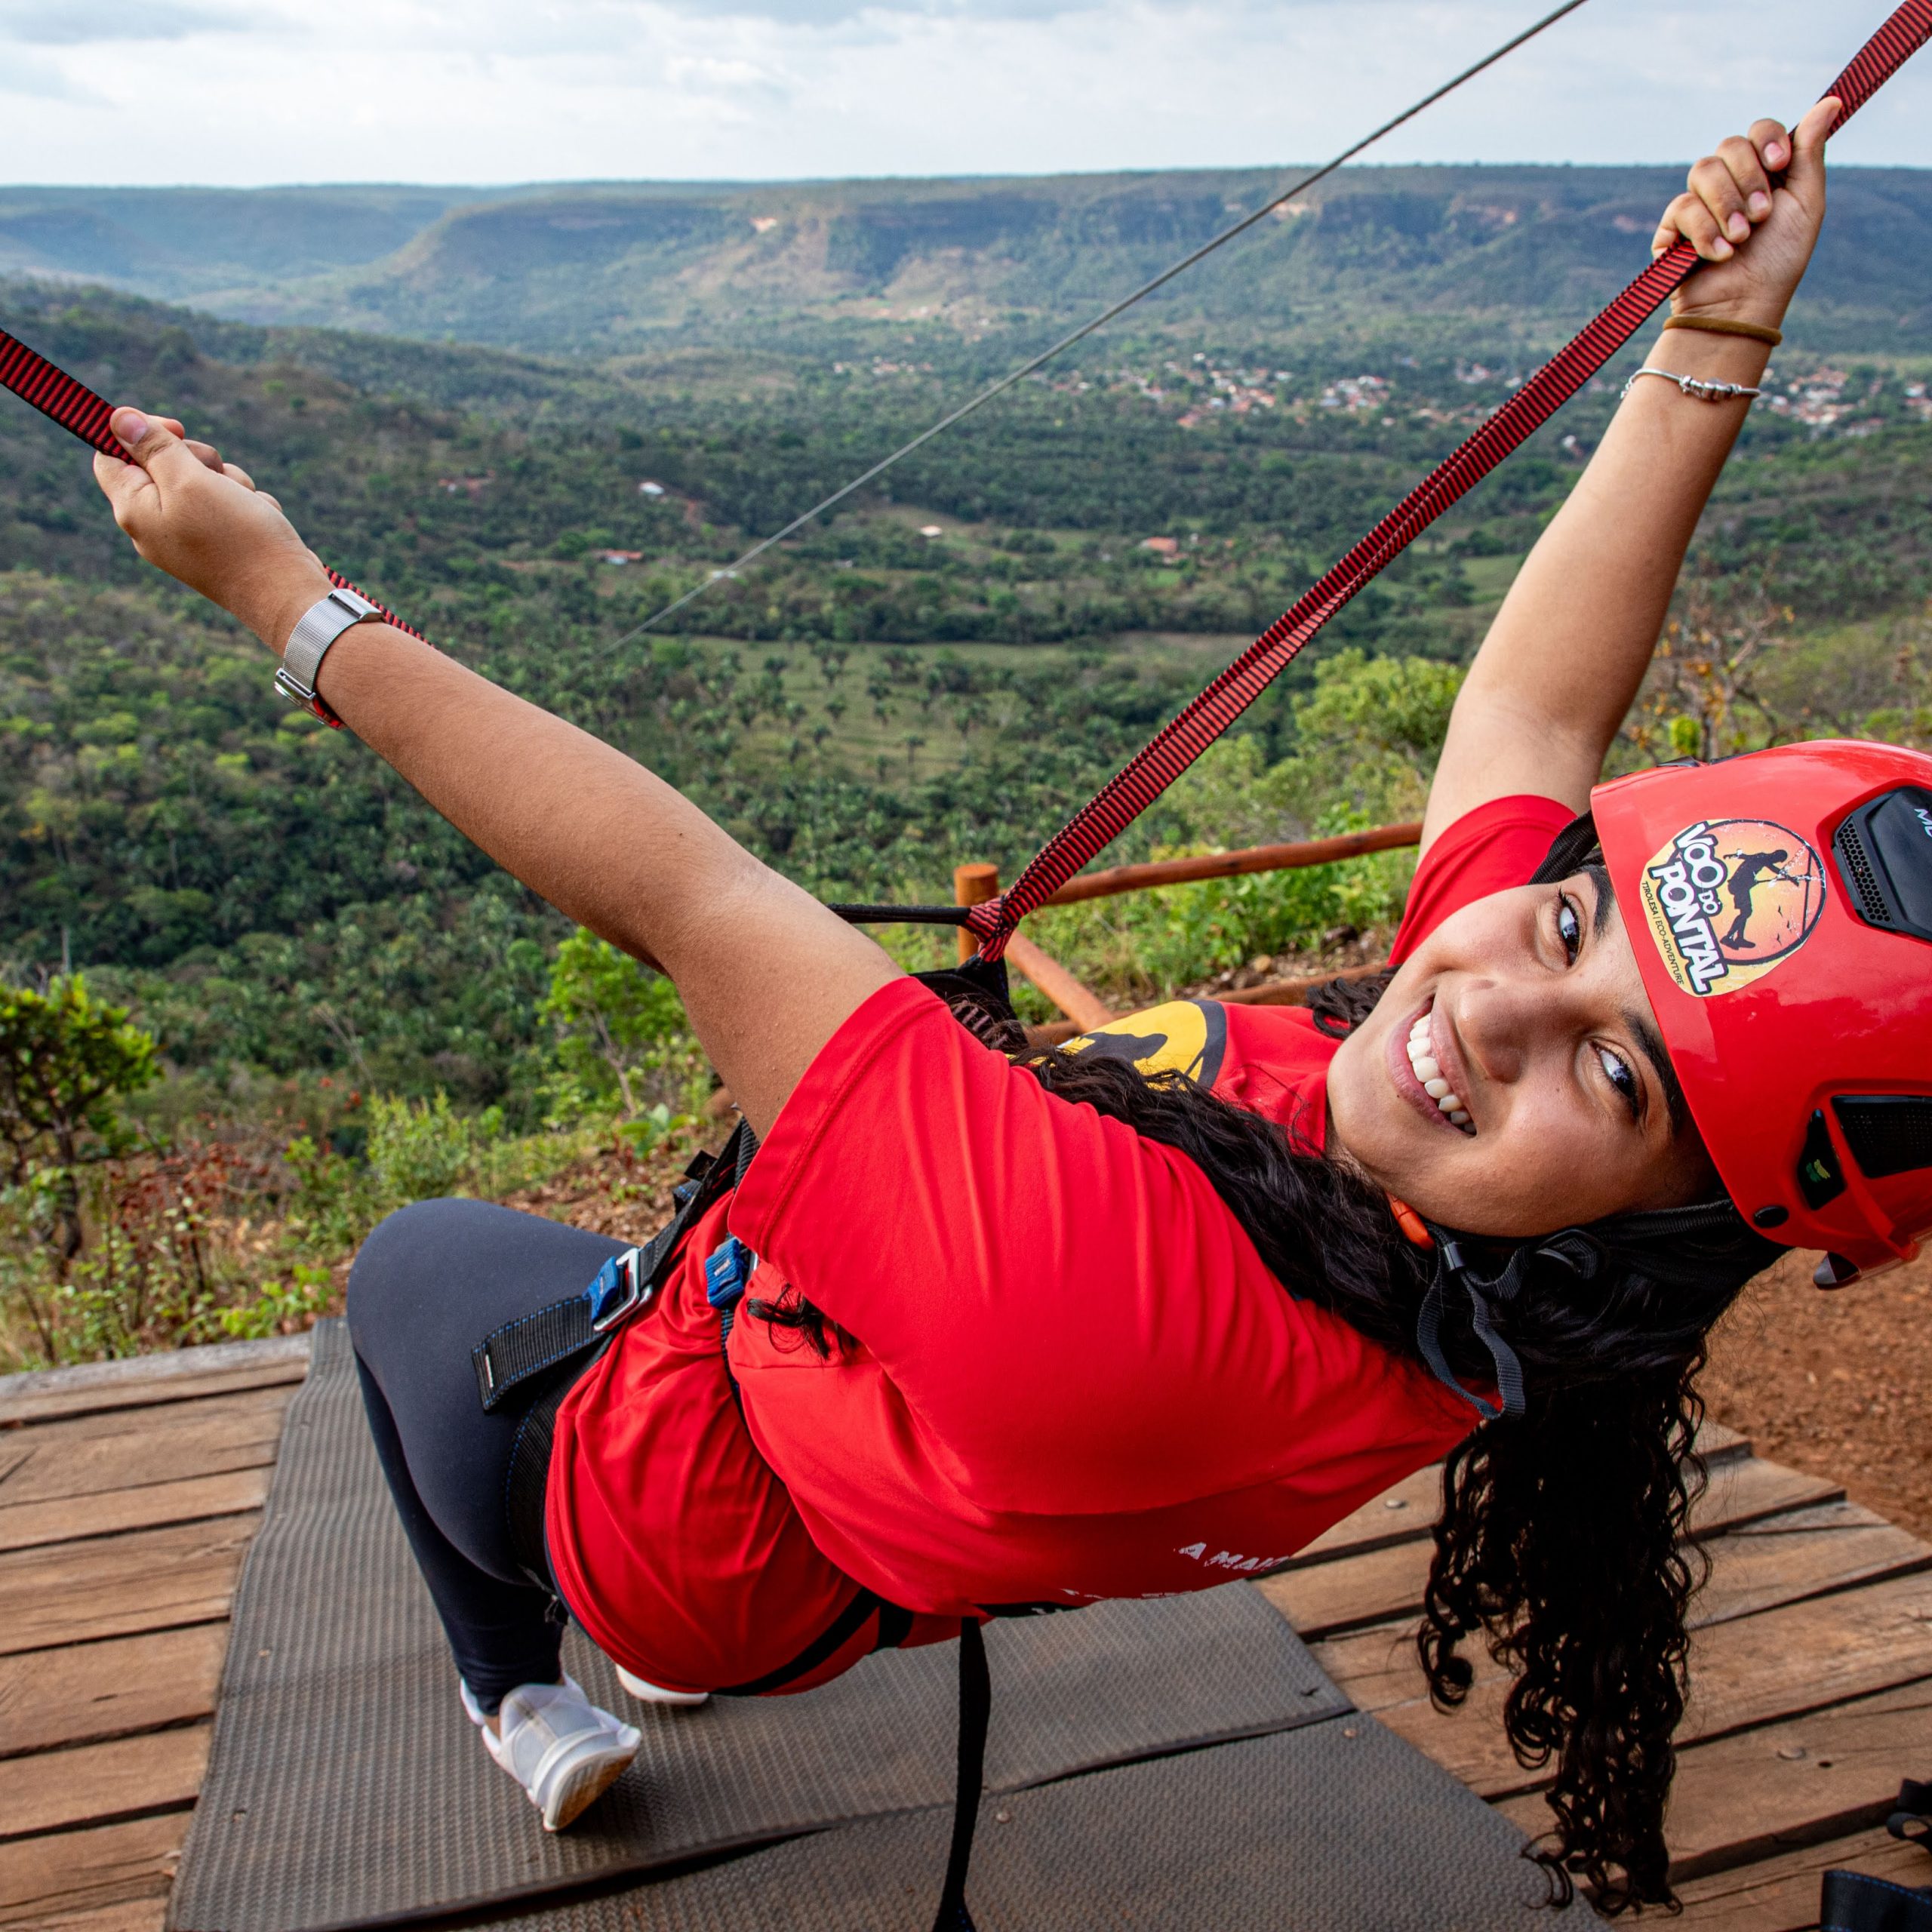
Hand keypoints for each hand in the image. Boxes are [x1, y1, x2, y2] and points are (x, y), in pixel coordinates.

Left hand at [91, 407, 332, 652]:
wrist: (285, 592)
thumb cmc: (236, 538)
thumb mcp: (190, 481)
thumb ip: (153, 447)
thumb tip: (118, 419)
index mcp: (135, 509)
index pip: (110, 455)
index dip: (137, 433)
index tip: (177, 428)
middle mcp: (154, 524)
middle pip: (160, 464)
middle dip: (195, 458)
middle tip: (216, 472)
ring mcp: (186, 535)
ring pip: (200, 480)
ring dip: (227, 480)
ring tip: (243, 502)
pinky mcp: (217, 542)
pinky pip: (225, 503)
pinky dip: (244, 502)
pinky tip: (257, 520)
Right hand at [1651, 97, 1837, 330]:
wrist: (1743, 306)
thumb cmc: (1779, 261)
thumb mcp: (1804, 202)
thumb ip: (1810, 152)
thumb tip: (1833, 100)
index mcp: (1762, 172)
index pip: (1758, 130)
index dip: (1766, 141)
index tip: (1779, 164)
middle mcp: (1729, 182)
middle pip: (1728, 146)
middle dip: (1748, 180)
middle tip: (1761, 217)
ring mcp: (1699, 204)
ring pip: (1702, 171)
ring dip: (1726, 205)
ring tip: (1740, 240)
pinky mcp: (1672, 229)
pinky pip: (1681, 208)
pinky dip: (1704, 232)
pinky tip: (1719, 255)